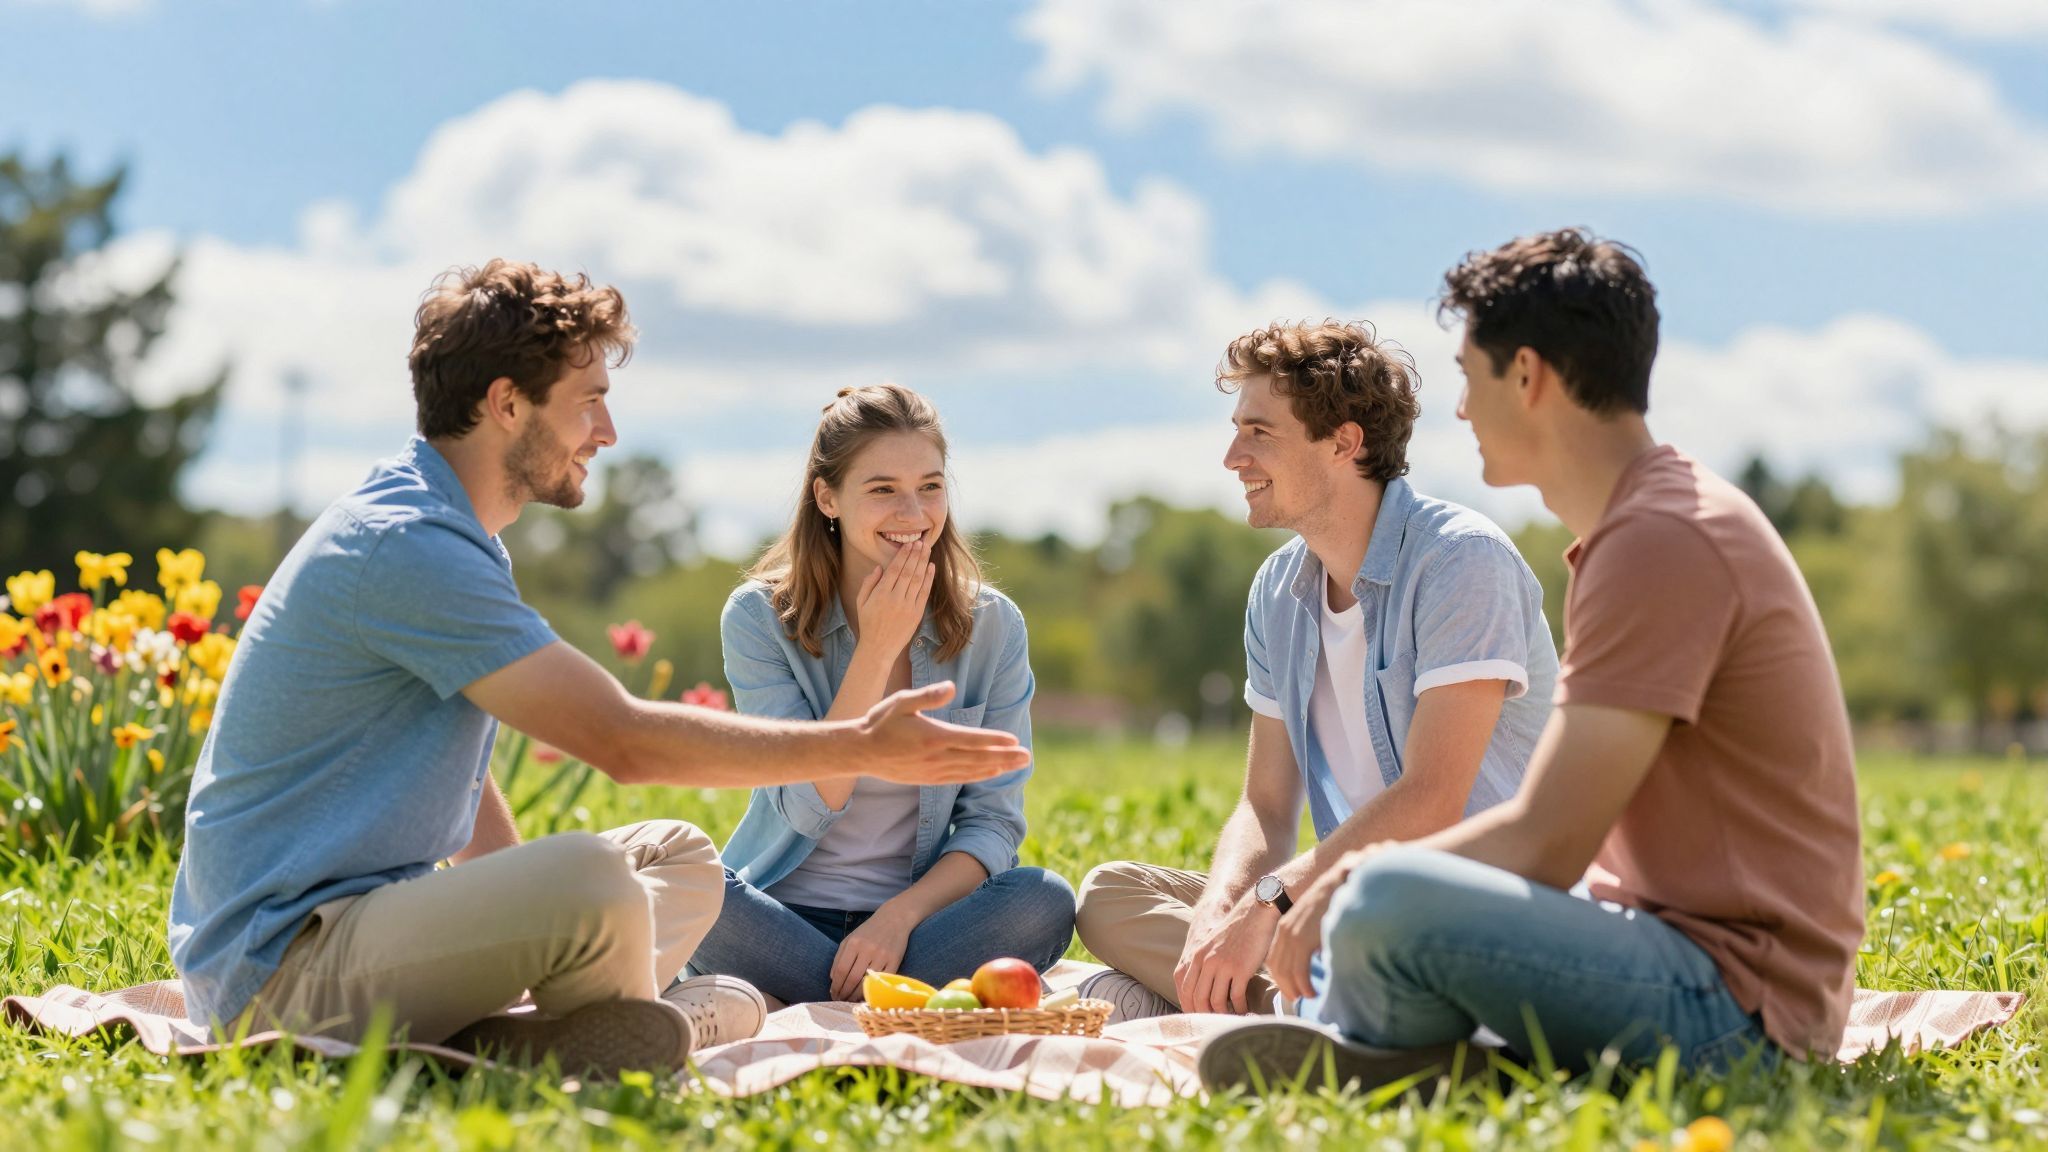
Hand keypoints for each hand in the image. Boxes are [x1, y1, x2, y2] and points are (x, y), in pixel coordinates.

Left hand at [829, 905, 917, 999]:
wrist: (894, 919)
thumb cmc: (869, 931)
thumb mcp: (850, 938)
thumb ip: (839, 957)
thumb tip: (833, 979)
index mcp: (854, 943)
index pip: (841, 971)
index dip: (836, 985)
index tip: (833, 993)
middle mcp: (868, 949)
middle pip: (852, 979)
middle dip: (844, 993)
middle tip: (840, 1000)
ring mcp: (882, 956)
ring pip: (867, 982)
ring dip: (857, 995)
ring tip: (851, 1000)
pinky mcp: (895, 961)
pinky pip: (882, 981)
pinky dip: (873, 991)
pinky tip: (867, 995)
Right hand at [853, 537, 933, 660]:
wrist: (878, 647)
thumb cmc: (868, 623)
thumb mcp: (861, 602)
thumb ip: (869, 583)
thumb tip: (880, 567)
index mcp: (880, 594)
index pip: (894, 569)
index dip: (903, 555)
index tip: (909, 544)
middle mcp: (895, 598)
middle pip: (908, 571)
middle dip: (915, 555)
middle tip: (921, 541)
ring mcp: (907, 606)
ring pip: (917, 579)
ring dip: (923, 562)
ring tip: (927, 549)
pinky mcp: (916, 614)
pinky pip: (924, 592)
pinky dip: (929, 579)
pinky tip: (931, 567)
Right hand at [856, 682, 1030, 783]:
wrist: (861, 752)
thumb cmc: (881, 722)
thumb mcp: (901, 702)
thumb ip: (928, 695)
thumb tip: (952, 687)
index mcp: (933, 736)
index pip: (971, 739)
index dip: (994, 740)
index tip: (1014, 740)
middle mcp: (936, 757)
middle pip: (978, 758)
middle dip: (1005, 757)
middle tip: (1027, 757)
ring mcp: (933, 771)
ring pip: (972, 771)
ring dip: (997, 767)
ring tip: (1018, 765)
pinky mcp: (929, 779)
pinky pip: (959, 779)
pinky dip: (978, 776)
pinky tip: (991, 773)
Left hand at [1173, 894, 1279, 1013]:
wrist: (1255, 914)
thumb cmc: (1237, 931)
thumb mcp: (1212, 945)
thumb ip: (1205, 963)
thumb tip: (1204, 988)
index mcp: (1196, 956)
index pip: (1185, 990)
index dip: (1190, 1008)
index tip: (1198, 1018)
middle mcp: (1206, 962)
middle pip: (1198, 999)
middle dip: (1205, 1015)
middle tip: (1215, 1023)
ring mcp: (1222, 966)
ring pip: (1216, 1002)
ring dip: (1223, 1014)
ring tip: (1230, 1018)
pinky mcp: (1240, 969)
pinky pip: (1235, 997)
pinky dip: (1239, 1007)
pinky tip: (1244, 1009)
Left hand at [1268, 844, 1388, 1001]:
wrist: (1343, 880)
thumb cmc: (1337, 901)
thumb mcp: (1318, 920)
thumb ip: (1312, 938)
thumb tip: (1318, 957)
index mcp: (1286, 926)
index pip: (1275, 959)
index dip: (1282, 978)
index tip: (1293, 990)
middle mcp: (1285, 930)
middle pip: (1277, 968)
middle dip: (1286, 987)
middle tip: (1298, 999)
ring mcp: (1293, 934)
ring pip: (1286, 972)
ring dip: (1296, 989)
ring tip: (1308, 997)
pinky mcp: (1304, 938)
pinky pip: (1298, 970)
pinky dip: (1304, 985)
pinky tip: (1313, 992)